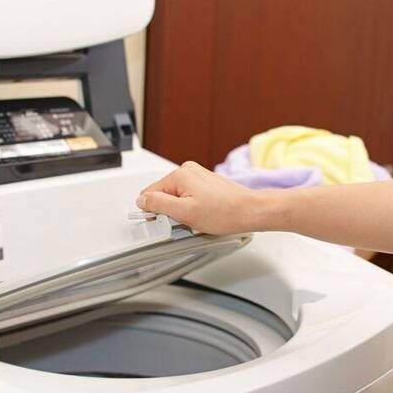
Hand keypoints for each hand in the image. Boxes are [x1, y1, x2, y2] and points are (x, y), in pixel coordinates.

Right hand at [136, 161, 260, 234]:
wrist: (251, 211)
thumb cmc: (225, 212)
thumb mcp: (185, 213)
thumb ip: (158, 204)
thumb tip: (141, 200)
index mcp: (180, 174)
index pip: (150, 193)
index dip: (154, 211)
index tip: (165, 222)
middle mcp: (188, 170)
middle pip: (164, 194)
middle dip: (171, 211)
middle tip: (186, 222)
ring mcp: (198, 176)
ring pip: (177, 197)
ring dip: (183, 211)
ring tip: (199, 219)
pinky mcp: (206, 183)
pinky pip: (189, 197)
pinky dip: (193, 208)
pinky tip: (205, 215)